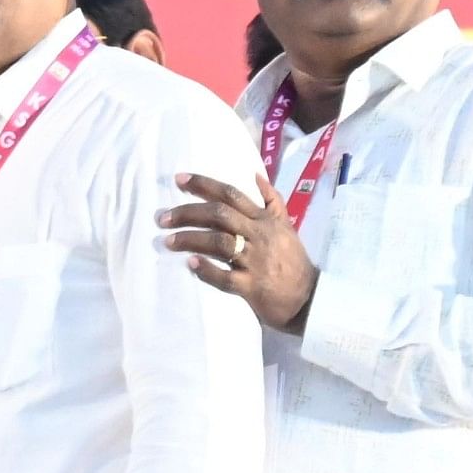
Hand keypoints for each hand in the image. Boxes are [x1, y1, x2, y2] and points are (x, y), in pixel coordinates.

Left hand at [165, 173, 316, 332]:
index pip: (232, 195)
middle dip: (188, 213)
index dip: (204, 185)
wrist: (309, 297)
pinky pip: (226, 277)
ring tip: (168, 241)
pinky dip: (207, 270)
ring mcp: (256, 261)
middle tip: (162, 217)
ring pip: (220, 243)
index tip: (178, 179)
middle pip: (220, 215)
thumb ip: (272, 201)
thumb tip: (255, 175)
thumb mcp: (286, 226)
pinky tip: (190, 264)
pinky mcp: (253, 286)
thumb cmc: (292, 260)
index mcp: (265, 220)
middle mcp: (260, 236)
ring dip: (190, 239)